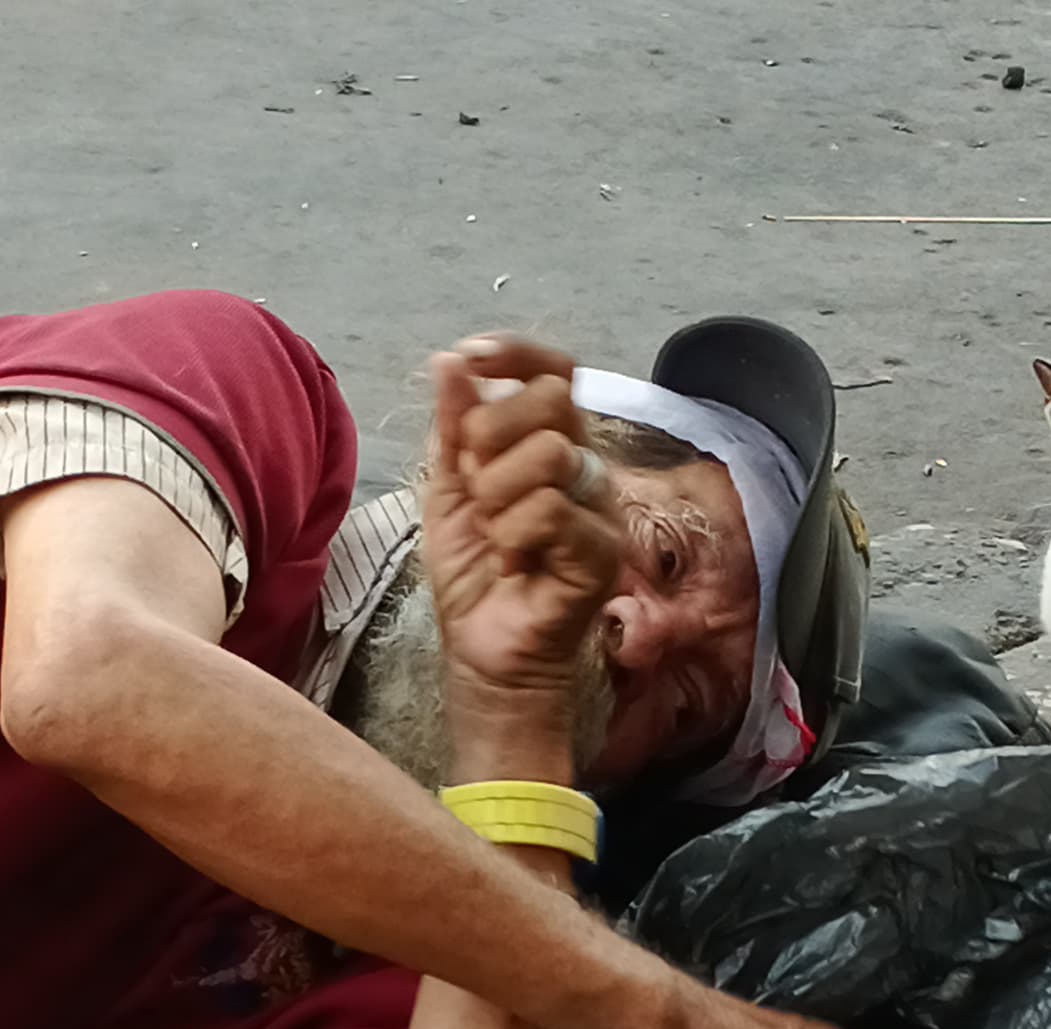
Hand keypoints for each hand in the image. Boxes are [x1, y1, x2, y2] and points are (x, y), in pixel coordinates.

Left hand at [418, 335, 620, 746]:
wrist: (483, 652)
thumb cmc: (474, 576)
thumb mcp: (448, 490)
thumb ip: (454, 426)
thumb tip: (452, 360)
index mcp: (551, 443)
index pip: (554, 370)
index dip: (517, 353)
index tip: (472, 357)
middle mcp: (585, 466)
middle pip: (551, 398)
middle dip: (491, 438)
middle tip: (476, 491)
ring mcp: (599, 508)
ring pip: (548, 453)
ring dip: (496, 496)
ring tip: (495, 535)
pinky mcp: (602, 551)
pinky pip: (549, 509)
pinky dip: (512, 535)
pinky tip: (514, 562)